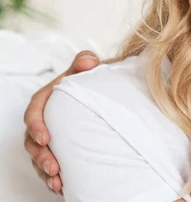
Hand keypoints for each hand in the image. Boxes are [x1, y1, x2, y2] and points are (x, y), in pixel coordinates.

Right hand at [23, 51, 99, 193]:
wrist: (99, 92)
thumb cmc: (88, 80)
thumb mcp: (86, 67)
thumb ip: (85, 61)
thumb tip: (87, 61)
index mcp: (46, 101)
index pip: (34, 113)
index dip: (36, 126)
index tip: (46, 138)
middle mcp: (43, 122)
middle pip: (33, 142)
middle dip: (40, 156)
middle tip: (53, 167)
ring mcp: (49, 139)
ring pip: (39, 158)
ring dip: (45, 172)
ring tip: (57, 182)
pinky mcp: (57, 151)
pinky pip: (49, 167)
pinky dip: (54, 178)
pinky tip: (63, 187)